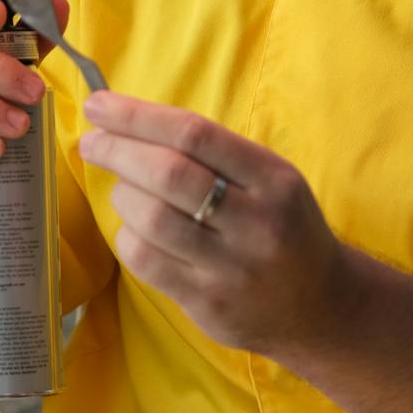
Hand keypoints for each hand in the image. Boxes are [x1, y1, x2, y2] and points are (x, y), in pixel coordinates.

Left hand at [78, 92, 348, 363]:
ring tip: (124, 190)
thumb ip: (213, 154)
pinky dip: (127, 236)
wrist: (320, 306)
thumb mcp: (270, 180)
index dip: (138, 116)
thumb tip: (129, 121)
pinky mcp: (208, 303)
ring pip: (150, 217)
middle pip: (168, 174)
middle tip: (92, 143)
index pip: (194, 134)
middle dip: (117, 151)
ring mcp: (231, 267)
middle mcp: (256, 221)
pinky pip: (146, 261)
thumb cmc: (282, 228)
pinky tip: (134, 229)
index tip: (99, 105)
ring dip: (122, 196)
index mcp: (273, 179)